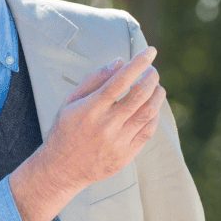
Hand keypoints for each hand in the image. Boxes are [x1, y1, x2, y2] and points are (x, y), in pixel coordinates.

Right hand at [9, 48, 164, 220]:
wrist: (62, 169)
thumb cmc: (66, 130)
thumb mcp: (70, 102)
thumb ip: (94, 80)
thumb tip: (119, 62)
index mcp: (90, 109)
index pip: (120, 81)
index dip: (138, 64)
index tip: (150, 52)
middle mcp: (106, 125)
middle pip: (139, 95)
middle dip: (151, 77)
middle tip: (153, 71)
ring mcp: (117, 142)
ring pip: (148, 113)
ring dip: (157, 95)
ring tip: (157, 87)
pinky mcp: (126, 155)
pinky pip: (148, 131)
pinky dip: (154, 115)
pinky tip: (152, 107)